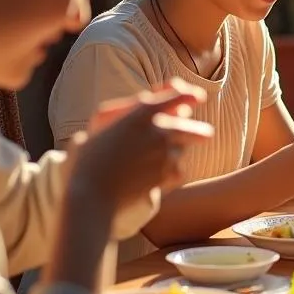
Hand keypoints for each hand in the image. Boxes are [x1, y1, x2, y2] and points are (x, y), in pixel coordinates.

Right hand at [68, 80, 212, 211]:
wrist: (92, 198)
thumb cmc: (87, 160)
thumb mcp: (98, 124)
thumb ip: (124, 111)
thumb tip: (146, 101)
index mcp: (140, 115)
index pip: (174, 97)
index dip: (187, 95)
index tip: (197, 97)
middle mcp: (158, 132)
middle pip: (189, 127)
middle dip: (198, 131)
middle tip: (206, 134)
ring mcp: (164, 155)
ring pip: (182, 149)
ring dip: (179, 151)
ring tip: (168, 156)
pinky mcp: (165, 177)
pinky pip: (179, 171)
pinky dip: (174, 172)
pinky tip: (166, 174)